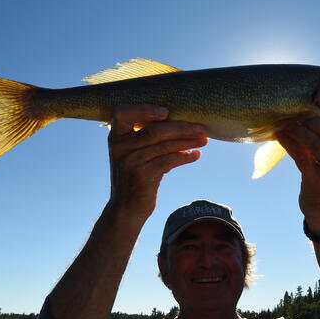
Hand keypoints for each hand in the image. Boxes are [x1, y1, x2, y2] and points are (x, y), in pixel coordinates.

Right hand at [108, 105, 207, 221]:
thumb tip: (182, 122)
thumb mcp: (134, 155)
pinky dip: (185, 157)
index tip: (166, 112)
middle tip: (201, 128)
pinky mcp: (141, 175)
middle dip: (182, 127)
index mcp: (115, 138)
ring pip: (165, 145)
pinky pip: (169, 161)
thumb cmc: (135, 177)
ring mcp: (129, 162)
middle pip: (154, 129)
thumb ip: (146, 139)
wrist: (126, 209)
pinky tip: (196, 155)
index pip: (121, 113)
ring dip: (188, 141)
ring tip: (204, 140)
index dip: (143, 109)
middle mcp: (119, 148)